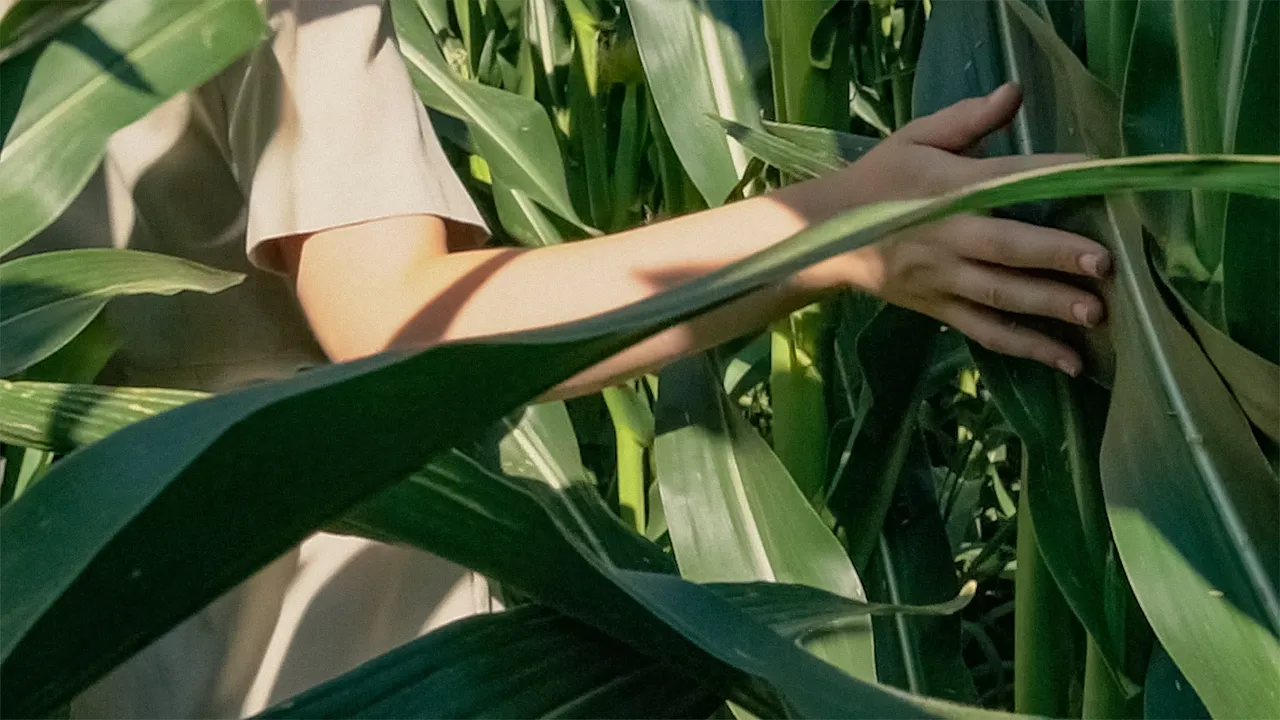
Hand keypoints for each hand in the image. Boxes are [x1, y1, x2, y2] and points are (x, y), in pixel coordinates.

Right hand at [830, 83, 1109, 376]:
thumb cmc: (879, 180)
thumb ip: (966, 119)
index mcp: (946, 188)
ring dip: (1047, 306)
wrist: (825, 236)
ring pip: (999, 295)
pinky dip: (1026, 347)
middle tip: (1104, 263)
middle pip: (1006, 247)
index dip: (1052, 176)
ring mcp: (943, 279)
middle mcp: (947, 236)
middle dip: (1055, 255)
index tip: (1101, 177)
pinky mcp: (940, 309)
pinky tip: (1067, 361)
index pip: (1006, 179)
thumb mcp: (914, 139)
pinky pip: (986, 331)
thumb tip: (1015, 92)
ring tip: (1096, 314)